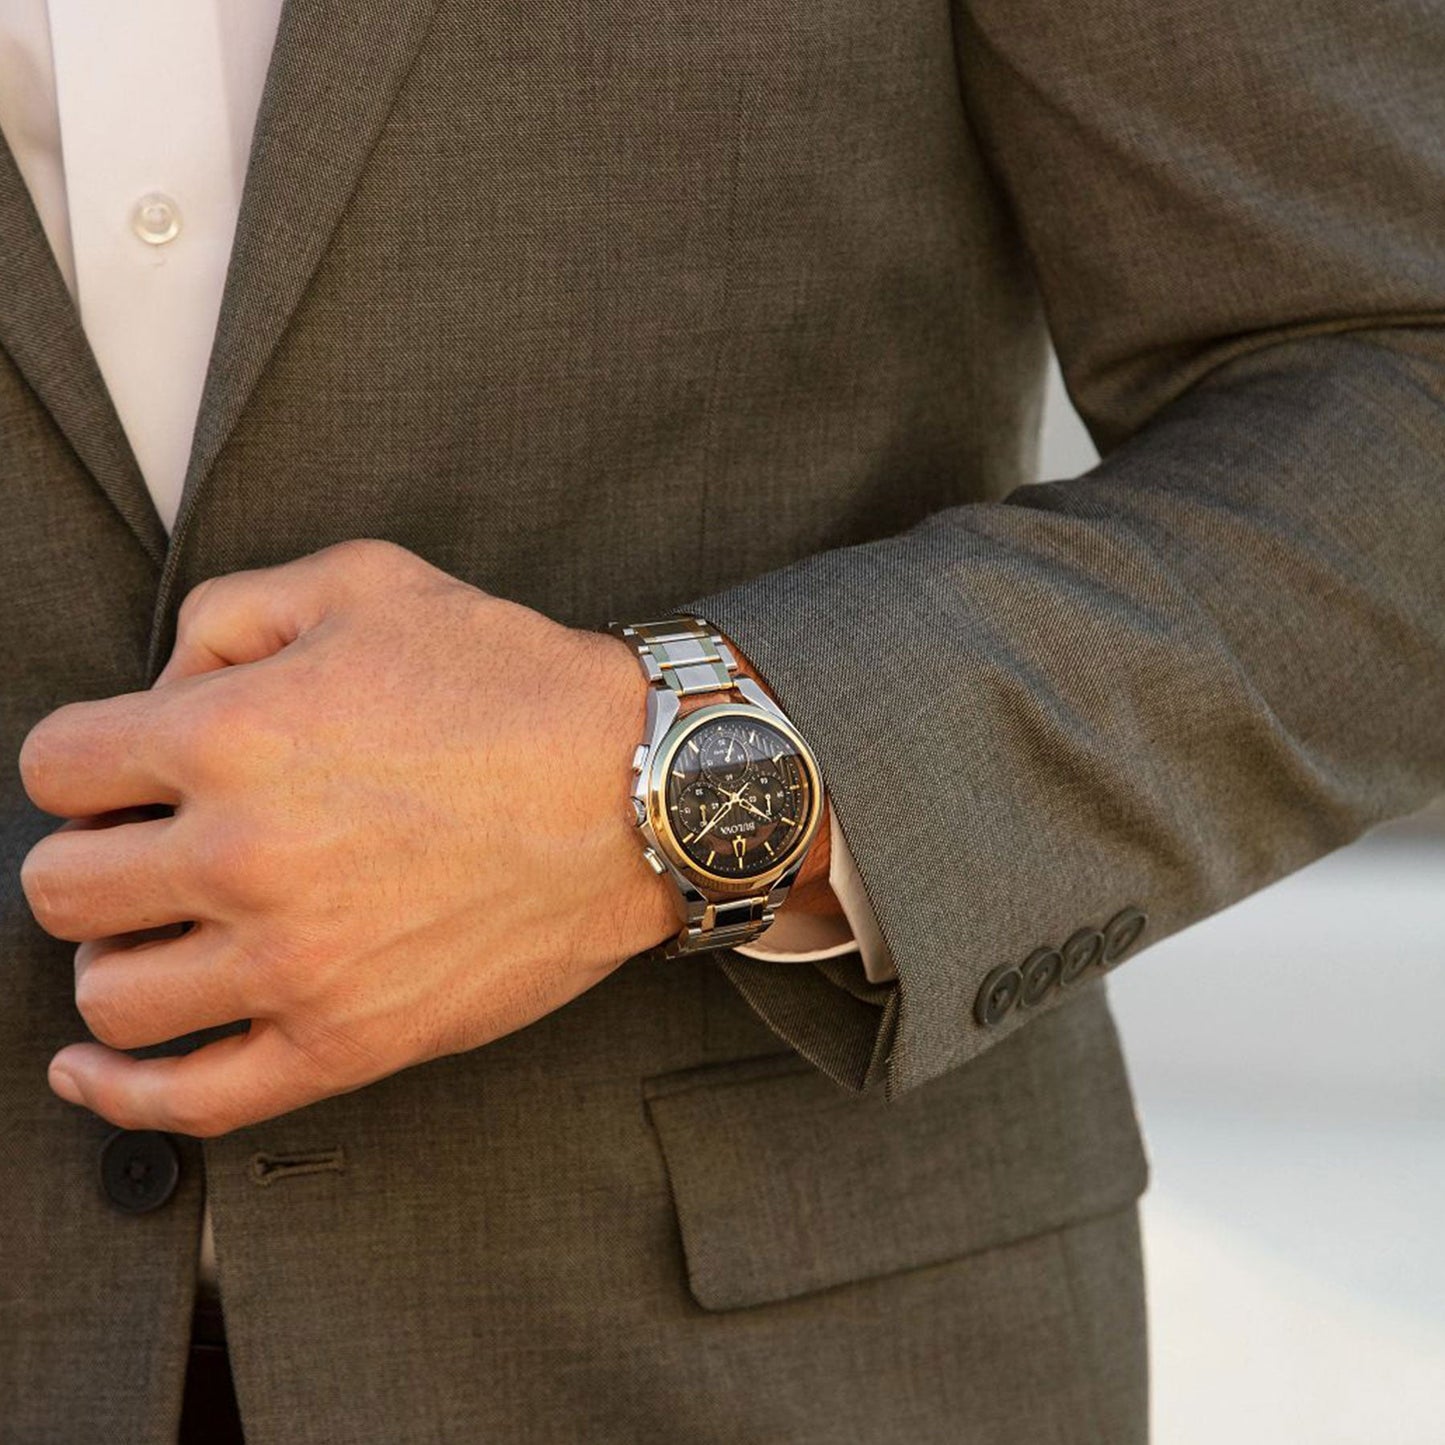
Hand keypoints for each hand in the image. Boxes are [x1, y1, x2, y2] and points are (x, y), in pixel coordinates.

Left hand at [18, 540, 679, 1135]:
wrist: (639, 792)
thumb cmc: (517, 687)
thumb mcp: (371, 582)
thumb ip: (230, 612)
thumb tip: (161, 689)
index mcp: (232, 735)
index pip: (56, 766)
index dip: (89, 761)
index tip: (127, 771)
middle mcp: (244, 857)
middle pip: (62, 887)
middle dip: (96, 854)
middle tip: (153, 844)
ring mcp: (295, 963)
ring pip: (111, 996)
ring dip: (119, 957)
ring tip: (168, 930)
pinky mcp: (349, 1042)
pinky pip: (191, 1103)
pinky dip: (120, 1094)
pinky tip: (95, 1067)